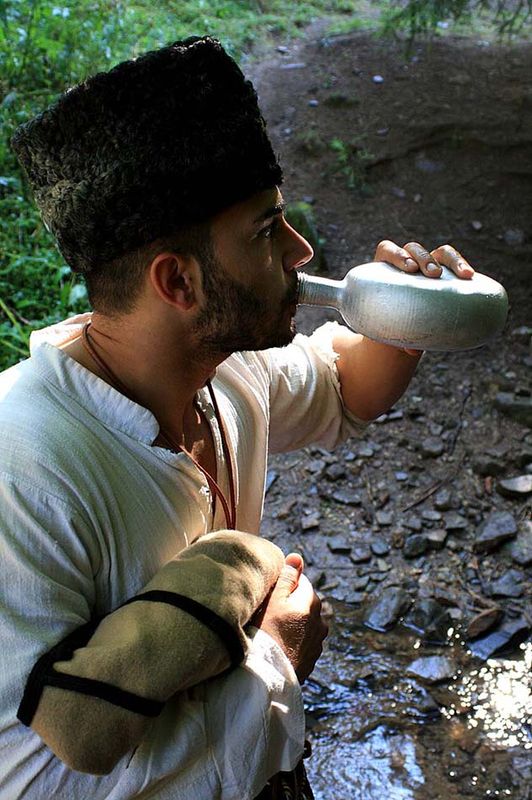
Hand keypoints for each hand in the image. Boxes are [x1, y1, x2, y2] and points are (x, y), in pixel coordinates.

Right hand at [252, 553, 327, 682]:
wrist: (268, 675)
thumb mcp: (273, 599)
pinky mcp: (312, 659)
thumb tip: (297, 556)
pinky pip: (303, 642)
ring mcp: (318, 642)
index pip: (301, 582)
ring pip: (305, 623)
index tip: (270, 596)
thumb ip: (287, 576)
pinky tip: (279, 646)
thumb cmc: (266, 632)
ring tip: (273, 632)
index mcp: (312, 602)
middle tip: (268, 614)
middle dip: (290, 604)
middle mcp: (320, 621)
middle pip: (304, 603)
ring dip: (293, 623)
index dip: (284, 586)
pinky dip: (294, 641)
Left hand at [373, 239, 474, 353]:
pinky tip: (471, 277)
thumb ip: (397, 337)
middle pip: (414, 249)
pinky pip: (456, 264)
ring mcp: (428, 265)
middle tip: (432, 274)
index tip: (408, 269)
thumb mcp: (390, 330)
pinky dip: (463, 267)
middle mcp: (408, 262)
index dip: (397, 255)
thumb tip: (412, 352)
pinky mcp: (445, 272)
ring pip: (440, 252)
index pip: (388, 251)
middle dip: (425, 258)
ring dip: (451, 260)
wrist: (403, 326)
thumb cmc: (390, 325)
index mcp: (384, 270)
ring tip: (463, 274)